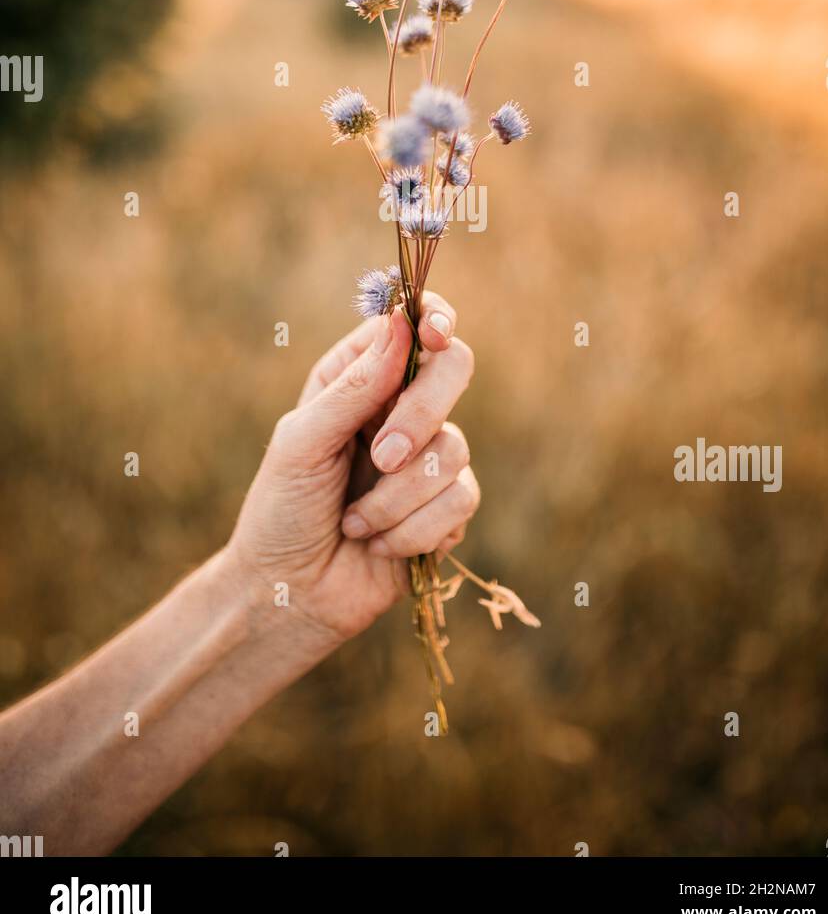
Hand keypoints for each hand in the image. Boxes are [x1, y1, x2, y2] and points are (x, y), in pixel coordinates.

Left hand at [227, 293, 477, 660]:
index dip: (433, 319)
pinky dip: (412, 530)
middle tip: (382, 458)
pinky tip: (376, 545)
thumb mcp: (302, 443)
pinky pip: (460, 500)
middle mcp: (399, 407)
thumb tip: (402, 327)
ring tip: (355, 523)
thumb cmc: (281, 510)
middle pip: (454, 370)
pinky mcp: (445, 508)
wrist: (289, 594)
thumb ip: (353, 388)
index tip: (434, 333)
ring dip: (399, 497)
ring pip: (455, 448)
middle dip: (421, 416)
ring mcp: (426, 457)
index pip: (411, 325)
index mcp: (359, 377)